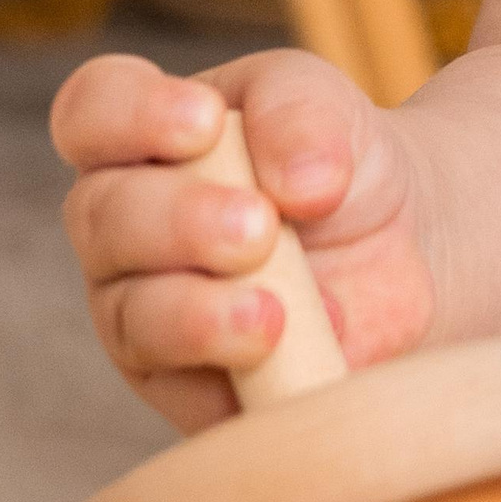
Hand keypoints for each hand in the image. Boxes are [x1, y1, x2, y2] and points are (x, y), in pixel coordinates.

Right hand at [51, 47, 433, 430]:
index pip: (90, 112)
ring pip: (133, 316)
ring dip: (197, 313)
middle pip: (101, 218)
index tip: (206, 121)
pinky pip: (190, 394)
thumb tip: (299, 184)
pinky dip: (242, 371)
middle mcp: (122, 227)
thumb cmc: (339, 165)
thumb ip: (299, 114)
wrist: (410, 251)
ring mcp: (144, 313)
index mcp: (140, 138)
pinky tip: (293, 349)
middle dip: (180, 221)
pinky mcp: (186, 389)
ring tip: (271, 313)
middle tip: (261, 227)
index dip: (130, 115)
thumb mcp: (327, 107)